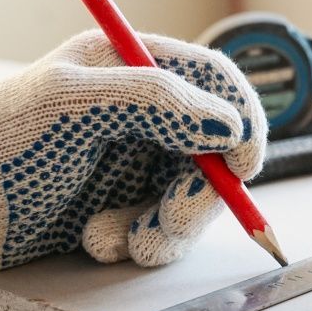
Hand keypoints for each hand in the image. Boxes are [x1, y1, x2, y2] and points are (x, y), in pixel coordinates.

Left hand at [0, 30, 266, 269]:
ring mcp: (138, 159)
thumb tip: (229, 124)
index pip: (214, 80)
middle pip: (214, 149)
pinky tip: (97, 240)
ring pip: (194, 196)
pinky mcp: (127, 203)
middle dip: (198, 194)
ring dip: (167, 227)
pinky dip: (140, 242)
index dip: (241, 120)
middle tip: (171, 223)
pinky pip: (165, 227)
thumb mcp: (68, 106)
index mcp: (132, 68)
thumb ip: (153, 100)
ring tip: (119, 241)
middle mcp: (145, 113)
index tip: (243, 165)